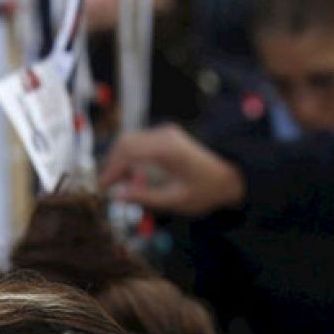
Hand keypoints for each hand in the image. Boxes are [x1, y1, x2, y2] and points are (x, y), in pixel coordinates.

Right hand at [98, 124, 245, 216]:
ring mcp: (165, 133)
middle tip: (109, 188)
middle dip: (113, 164)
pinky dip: (131, 158)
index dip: (110, 169)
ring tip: (124, 185)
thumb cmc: (207, 191)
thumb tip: (118, 196)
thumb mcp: (175, 200)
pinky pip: (140, 143)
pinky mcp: (166, 137)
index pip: (127, 151)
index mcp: (167, 149)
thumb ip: (145, 197)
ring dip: (121, 161)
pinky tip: (135, 177)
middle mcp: (165, 135)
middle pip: (125, 142)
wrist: (231, 177)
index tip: (102, 187)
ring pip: (130, 141)